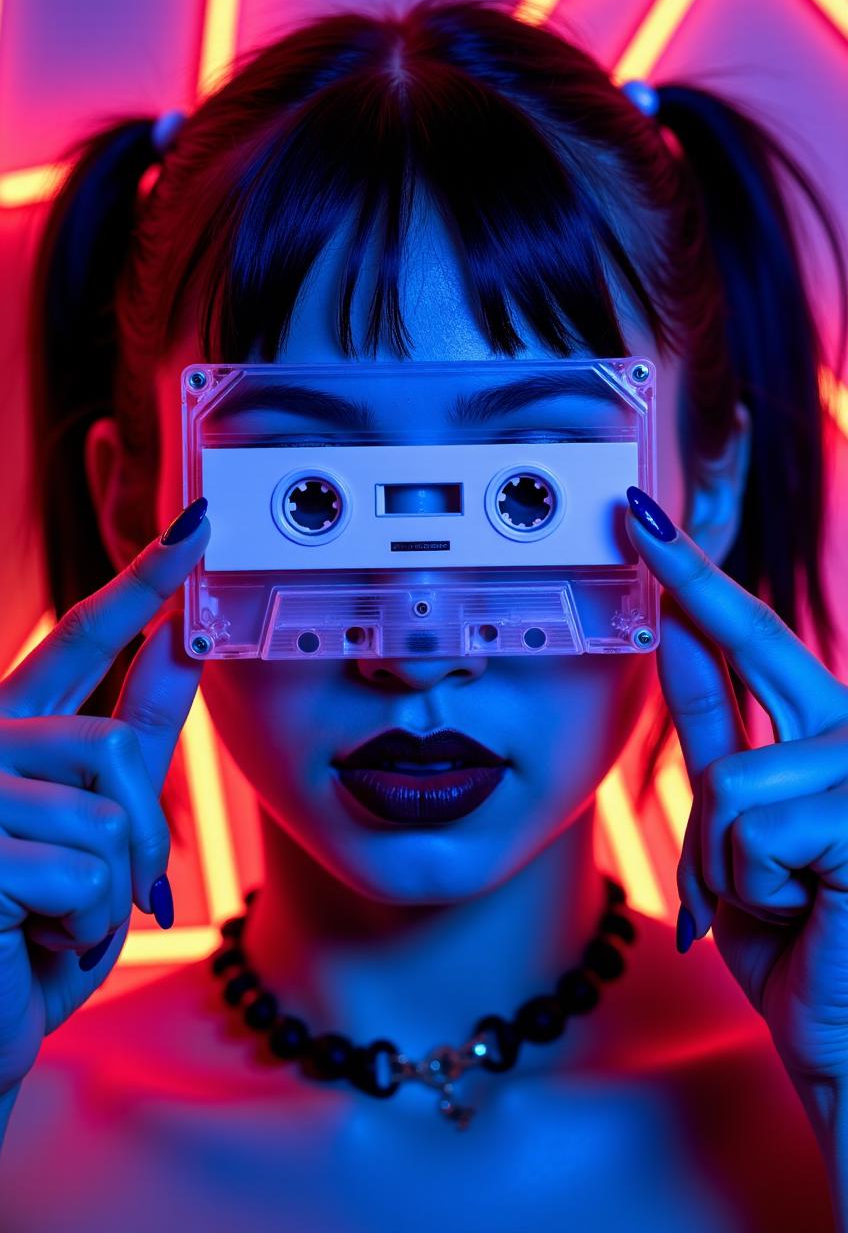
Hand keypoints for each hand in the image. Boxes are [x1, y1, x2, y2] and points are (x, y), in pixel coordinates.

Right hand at [0, 500, 209, 1101]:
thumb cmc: (24, 936)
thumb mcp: (92, 829)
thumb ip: (134, 735)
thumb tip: (185, 646)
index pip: (80, 635)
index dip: (142, 581)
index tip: (192, 530)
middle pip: (115, 747)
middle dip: (137, 836)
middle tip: (107, 897)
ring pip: (107, 814)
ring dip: (109, 891)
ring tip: (54, 923)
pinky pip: (85, 870)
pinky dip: (85, 924)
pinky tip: (31, 941)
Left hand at [624, 486, 847, 1089]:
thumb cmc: (806, 953)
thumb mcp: (736, 835)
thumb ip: (718, 737)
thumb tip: (678, 639)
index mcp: (828, 742)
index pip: (755, 649)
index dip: (703, 587)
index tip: (655, 530)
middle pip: (758, 646)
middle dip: (692, 582)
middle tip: (634, 509)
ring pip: (729, 782)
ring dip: (725, 866)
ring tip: (780, 907)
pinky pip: (749, 830)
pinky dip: (750, 889)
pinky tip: (806, 915)